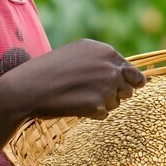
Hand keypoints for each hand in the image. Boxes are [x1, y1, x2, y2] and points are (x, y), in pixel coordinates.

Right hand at [0, 39, 146, 120]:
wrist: (27, 87)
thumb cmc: (50, 70)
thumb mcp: (78, 53)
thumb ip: (104, 60)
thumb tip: (138, 76)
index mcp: (106, 51)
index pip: (133, 71)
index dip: (128, 82)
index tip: (119, 88)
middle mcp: (110, 66)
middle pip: (130, 88)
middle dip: (116, 93)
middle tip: (92, 93)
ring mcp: (106, 85)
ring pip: (118, 102)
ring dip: (104, 103)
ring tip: (80, 97)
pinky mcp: (99, 104)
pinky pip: (104, 114)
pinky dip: (92, 114)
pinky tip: (75, 105)